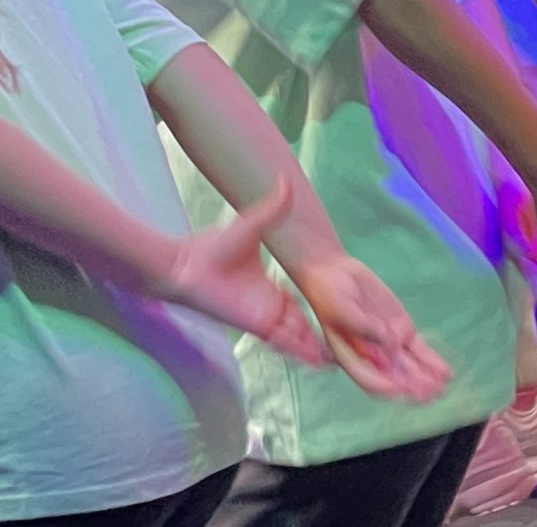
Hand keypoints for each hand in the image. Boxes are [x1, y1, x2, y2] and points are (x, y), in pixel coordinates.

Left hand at [152, 178, 324, 367]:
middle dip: (321, 333)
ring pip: (297, 337)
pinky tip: (320, 359)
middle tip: (349, 340)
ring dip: (315, 345)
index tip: (338, 312)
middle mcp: (268, 305)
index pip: (297, 302)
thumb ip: (273, 207)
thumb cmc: (214, 247)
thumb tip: (285, 178)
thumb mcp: (251, 225)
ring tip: (339, 356)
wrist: (187, 267)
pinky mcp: (257, 327)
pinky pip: (285, 343)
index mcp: (268, 286)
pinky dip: (301, 352)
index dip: (316, 308)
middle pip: (301, 323)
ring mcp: (264, 318)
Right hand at [283, 253, 451, 402]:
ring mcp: (389, 344)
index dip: (385, 386)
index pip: (370, 379)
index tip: (400, 387)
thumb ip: (364, 326)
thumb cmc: (328, 293)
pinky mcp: (401, 329)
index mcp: (352, 358)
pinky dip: (432, 361)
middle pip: (395, 378)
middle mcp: (372, 356)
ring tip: (441, 386)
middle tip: (428, 390)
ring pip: (411, 368)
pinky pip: (419, 350)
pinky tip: (446, 373)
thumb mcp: (340, 308)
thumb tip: (390, 340)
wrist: (333, 272)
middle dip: (413, 386)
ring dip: (426, 379)